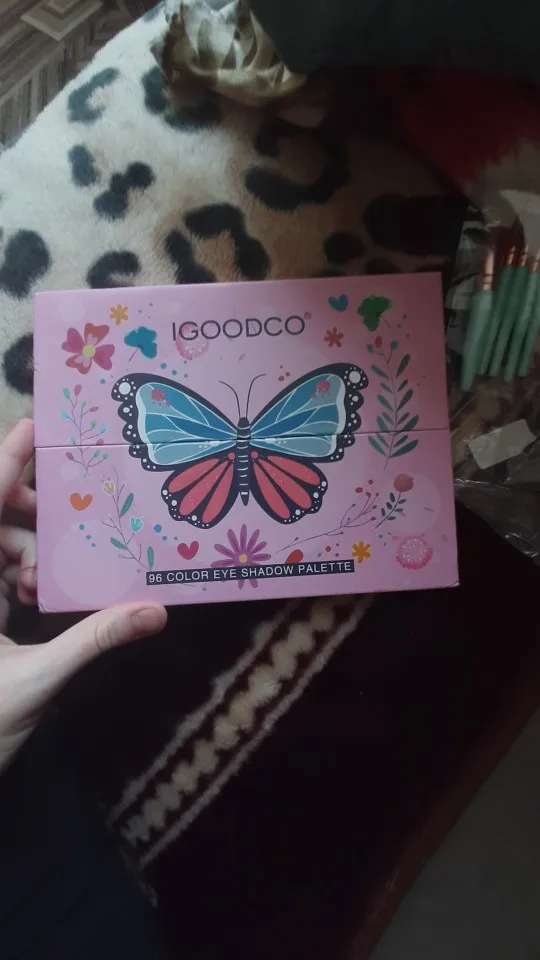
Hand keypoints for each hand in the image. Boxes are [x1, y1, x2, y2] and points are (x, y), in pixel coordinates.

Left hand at [0, 420, 166, 773]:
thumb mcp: (36, 681)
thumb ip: (94, 641)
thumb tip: (156, 613)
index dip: (8, 459)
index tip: (39, 424)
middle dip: (29, 512)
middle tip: (70, 515)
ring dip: (29, 554)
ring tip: (48, 578)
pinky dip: (23, 579)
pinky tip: (44, 596)